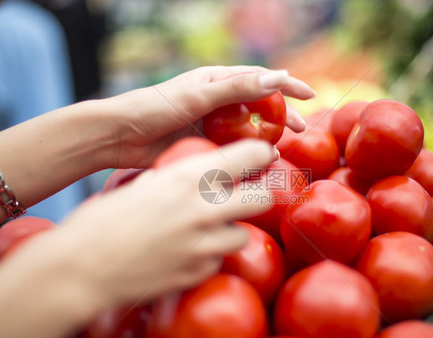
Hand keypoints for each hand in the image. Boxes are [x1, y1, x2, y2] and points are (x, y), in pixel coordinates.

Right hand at [52, 139, 274, 306]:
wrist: (80, 268)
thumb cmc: (101, 222)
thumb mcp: (142, 185)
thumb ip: (175, 179)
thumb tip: (193, 174)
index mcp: (186, 178)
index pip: (249, 156)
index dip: (260, 156)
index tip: (262, 158)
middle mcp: (203, 210)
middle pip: (261, 199)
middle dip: (256, 197)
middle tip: (244, 197)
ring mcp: (202, 246)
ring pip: (242, 235)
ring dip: (229, 232)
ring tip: (207, 231)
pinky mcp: (196, 274)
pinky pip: (217, 262)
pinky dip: (208, 258)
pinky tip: (185, 254)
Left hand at [106, 66, 314, 168]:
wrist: (122, 135)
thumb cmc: (156, 107)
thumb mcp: (200, 95)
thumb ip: (237, 88)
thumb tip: (277, 78)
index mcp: (216, 80)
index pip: (260, 78)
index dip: (286, 85)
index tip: (309, 94)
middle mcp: (217, 101)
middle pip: (259, 106)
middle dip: (282, 116)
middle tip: (300, 129)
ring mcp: (211, 124)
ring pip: (247, 130)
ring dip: (266, 138)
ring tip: (281, 149)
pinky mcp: (203, 144)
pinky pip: (232, 149)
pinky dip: (246, 155)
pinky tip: (256, 164)